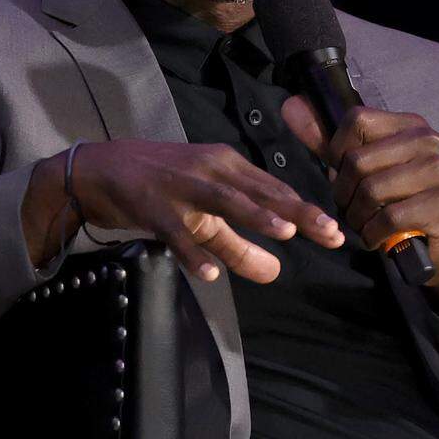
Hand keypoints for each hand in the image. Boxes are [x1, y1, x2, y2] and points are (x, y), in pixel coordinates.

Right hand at [24, 140, 344, 283]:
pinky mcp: (153, 206)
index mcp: (226, 165)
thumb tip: (274, 272)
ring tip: (285, 233)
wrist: (102, 169)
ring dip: (256, 216)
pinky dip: (192, 252)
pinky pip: (176, 232)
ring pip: (224, 200)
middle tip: (330, 233)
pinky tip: (210, 273)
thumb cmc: (162, 185)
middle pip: (259, 192)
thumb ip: (236, 243)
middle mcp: (209, 170)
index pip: (274, 188)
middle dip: (296, 212)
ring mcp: (181, 186)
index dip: (305, 209)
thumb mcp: (202, 212)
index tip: (336, 232)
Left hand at [280, 96, 438, 297]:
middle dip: (344, 192)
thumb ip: (328, 142)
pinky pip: (387, 218)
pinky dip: (372, 233)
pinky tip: (377, 236)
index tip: (342, 173)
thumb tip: (290, 106)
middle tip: (351, 207)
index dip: (336, 150)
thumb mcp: (363, 168)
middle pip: (358, 160)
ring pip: (370, 190)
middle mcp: (428, 141)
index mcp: (410, 124)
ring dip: (356, 216)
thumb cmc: (397, 201)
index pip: (356, 120)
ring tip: (363, 222)